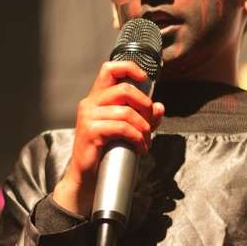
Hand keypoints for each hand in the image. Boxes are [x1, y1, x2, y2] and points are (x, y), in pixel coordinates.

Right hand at [52, 60, 164, 217]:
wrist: (87, 177)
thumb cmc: (105, 153)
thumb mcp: (127, 131)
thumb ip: (144, 118)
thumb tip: (159, 106)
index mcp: (97, 98)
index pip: (110, 69)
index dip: (129, 68)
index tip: (145, 78)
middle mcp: (90, 103)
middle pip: (124, 89)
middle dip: (145, 105)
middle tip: (150, 123)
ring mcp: (89, 116)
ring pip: (126, 111)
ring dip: (143, 128)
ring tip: (145, 141)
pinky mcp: (91, 131)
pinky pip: (122, 128)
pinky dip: (137, 138)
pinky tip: (139, 148)